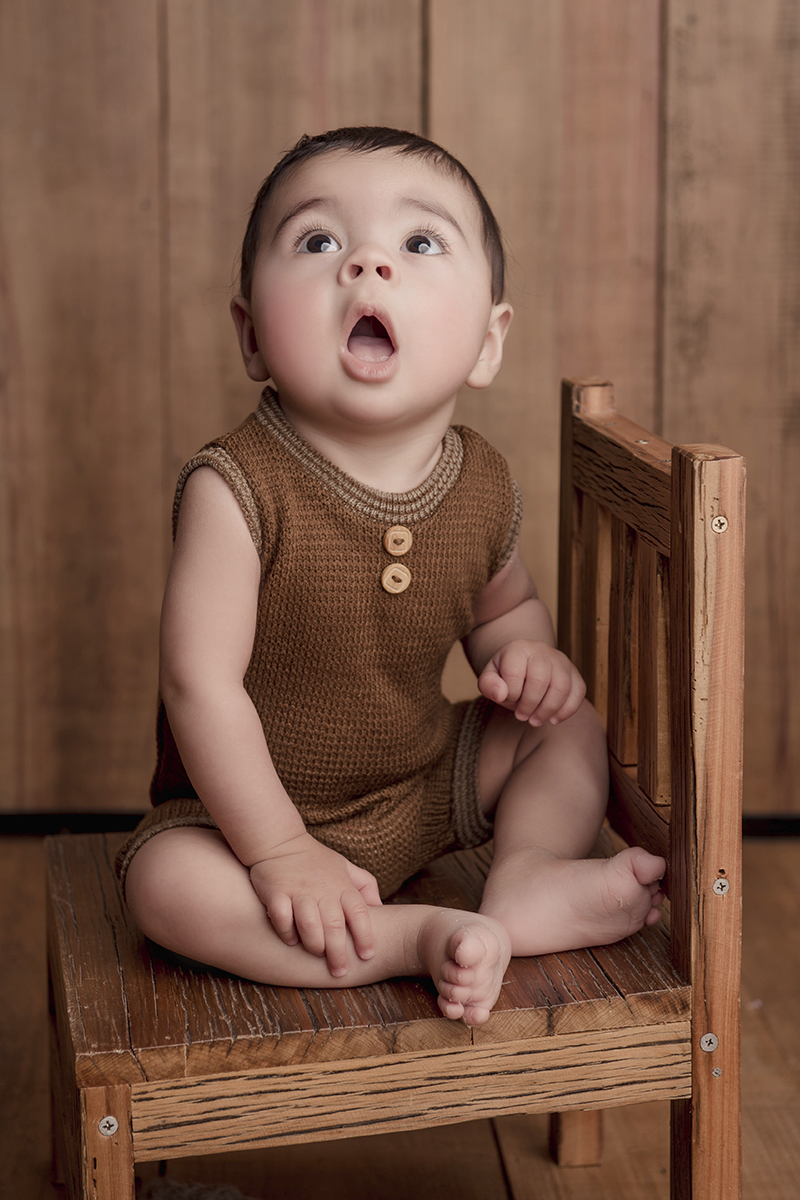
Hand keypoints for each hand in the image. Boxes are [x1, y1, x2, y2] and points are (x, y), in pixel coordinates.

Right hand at [249, 832, 381, 977]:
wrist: (279, 841)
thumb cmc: (316, 860)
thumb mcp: (345, 867)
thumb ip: (365, 884)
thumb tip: (381, 908)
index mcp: (342, 886)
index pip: (359, 913)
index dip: (365, 936)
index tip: (367, 955)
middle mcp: (322, 889)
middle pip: (335, 925)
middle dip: (339, 952)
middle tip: (340, 972)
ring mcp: (298, 891)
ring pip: (309, 924)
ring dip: (314, 943)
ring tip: (317, 953)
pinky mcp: (276, 892)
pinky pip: (281, 917)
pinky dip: (286, 932)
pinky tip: (291, 941)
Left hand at [478, 639, 585, 725]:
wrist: (525, 664)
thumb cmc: (506, 675)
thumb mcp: (490, 677)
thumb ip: (488, 685)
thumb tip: (500, 694)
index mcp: (518, 648)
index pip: (514, 673)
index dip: (510, 693)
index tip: (507, 699)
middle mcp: (542, 650)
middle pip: (540, 680)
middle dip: (529, 705)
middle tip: (521, 716)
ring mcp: (561, 660)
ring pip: (562, 687)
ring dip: (547, 710)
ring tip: (535, 720)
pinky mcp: (574, 672)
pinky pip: (578, 691)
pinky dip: (567, 710)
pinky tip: (553, 719)